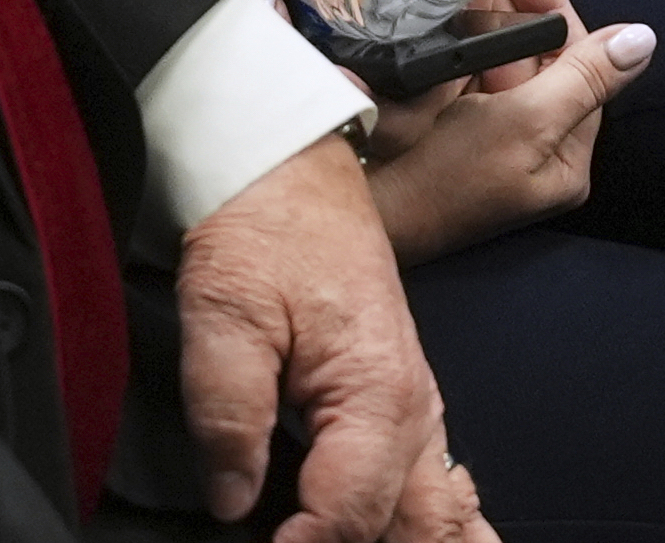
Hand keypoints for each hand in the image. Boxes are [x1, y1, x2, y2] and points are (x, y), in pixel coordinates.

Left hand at [178, 132, 497, 541]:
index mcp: (376, 393)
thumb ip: (225, 409)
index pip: (349, 513)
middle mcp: (413, 410)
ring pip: (441, 516)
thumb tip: (232, 499)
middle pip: (416, 530)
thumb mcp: (223, 306)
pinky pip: (439, 486)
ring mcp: (417, 408)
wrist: (293, 160)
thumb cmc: (264, 221)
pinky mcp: (403, 401)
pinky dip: (434, 526)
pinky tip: (421, 540)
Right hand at [364, 8, 655, 262]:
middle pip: (533, 51)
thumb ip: (583, 78)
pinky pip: (461, 67)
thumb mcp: (525, 125)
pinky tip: (439, 12)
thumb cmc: (447, 184)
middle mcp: (531, 142)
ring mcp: (487, 133)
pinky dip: (453, 37)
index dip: (550, 2)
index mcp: (563, 151)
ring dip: (480, 14)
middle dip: (511, 3)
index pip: (574, 56)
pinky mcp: (448, 124)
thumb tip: (643, 40)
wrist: (369, 214)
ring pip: (496, 54)